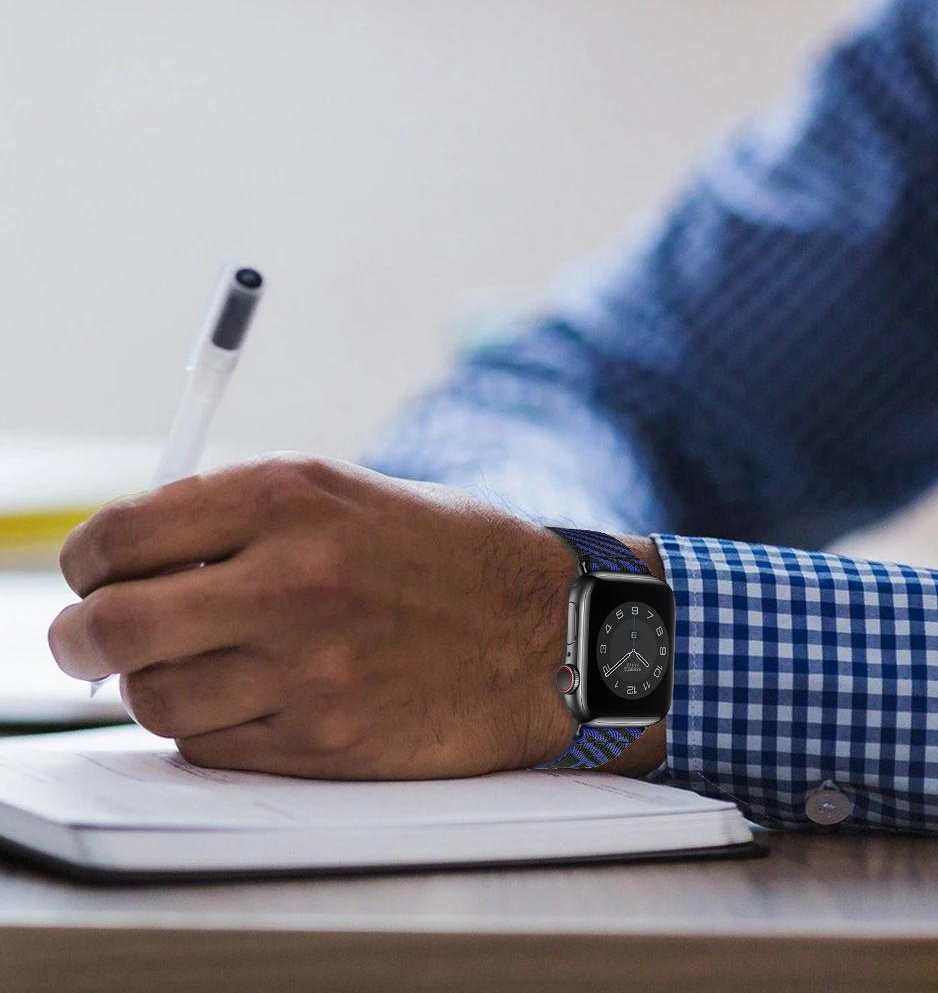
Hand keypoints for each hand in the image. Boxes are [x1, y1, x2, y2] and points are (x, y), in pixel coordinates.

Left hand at [48, 456, 584, 778]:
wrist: (552, 630)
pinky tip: (248, 699)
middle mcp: (291, 580)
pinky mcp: (327, 742)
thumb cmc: (453, 555)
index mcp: (290, 497)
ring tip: (192, 665)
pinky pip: (211, 748)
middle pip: (112, 627)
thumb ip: (240, 515)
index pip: (121, 537)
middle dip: (81, 637)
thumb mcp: (349, 494)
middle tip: (89, 639)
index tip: (92, 577)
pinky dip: (209, 726)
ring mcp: (308, 669)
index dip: (86, 563)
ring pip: (154, 700)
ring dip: (154, 684)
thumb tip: (138, 556)